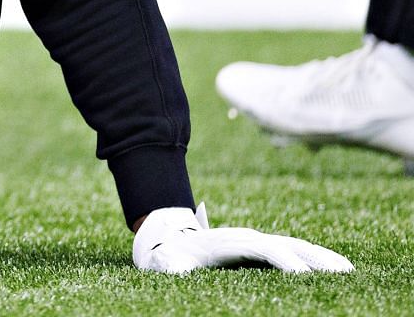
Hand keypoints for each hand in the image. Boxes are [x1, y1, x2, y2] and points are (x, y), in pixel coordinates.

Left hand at [132, 204, 351, 273]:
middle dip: (314, 258)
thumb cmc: (168, 258)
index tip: (303, 277)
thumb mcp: (168, 265)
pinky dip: (314, 256)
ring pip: (296, 246)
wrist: (168, 238)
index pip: (263, 249)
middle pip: (288, 245)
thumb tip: (174, 271)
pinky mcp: (262, 248)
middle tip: (344, 273)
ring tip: (348, 270)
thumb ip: (173, 269)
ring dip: (321, 257)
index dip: (283, 261)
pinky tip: (333, 267)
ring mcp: (257, 241)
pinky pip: (293, 250)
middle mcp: (248, 238)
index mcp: (229, 242)